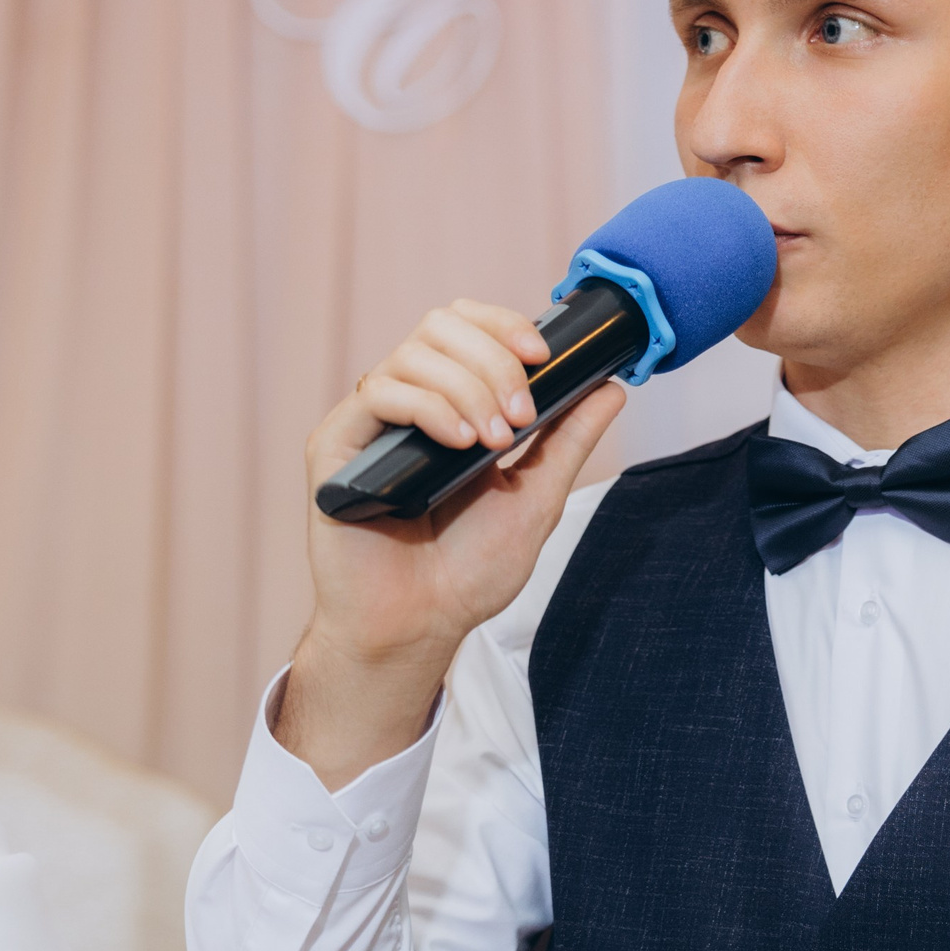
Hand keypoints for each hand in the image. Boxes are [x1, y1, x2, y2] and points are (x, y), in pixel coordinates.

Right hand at [282, 302, 626, 788]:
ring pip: (413, 354)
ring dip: (468, 388)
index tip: (544, 355)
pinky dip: (429, 408)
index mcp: (452, 404)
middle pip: (441, 324)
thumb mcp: (537, 497)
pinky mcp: (337, 446)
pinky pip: (379, 393)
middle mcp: (408, 403)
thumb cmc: (470, 571)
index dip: (504, 325)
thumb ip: (569, 440)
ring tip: (492, 445)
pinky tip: (459, 445)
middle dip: (494, 360)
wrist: (421, 625)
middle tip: (521, 417)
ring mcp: (371, 423)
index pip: (468, 327)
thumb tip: (612, 387)